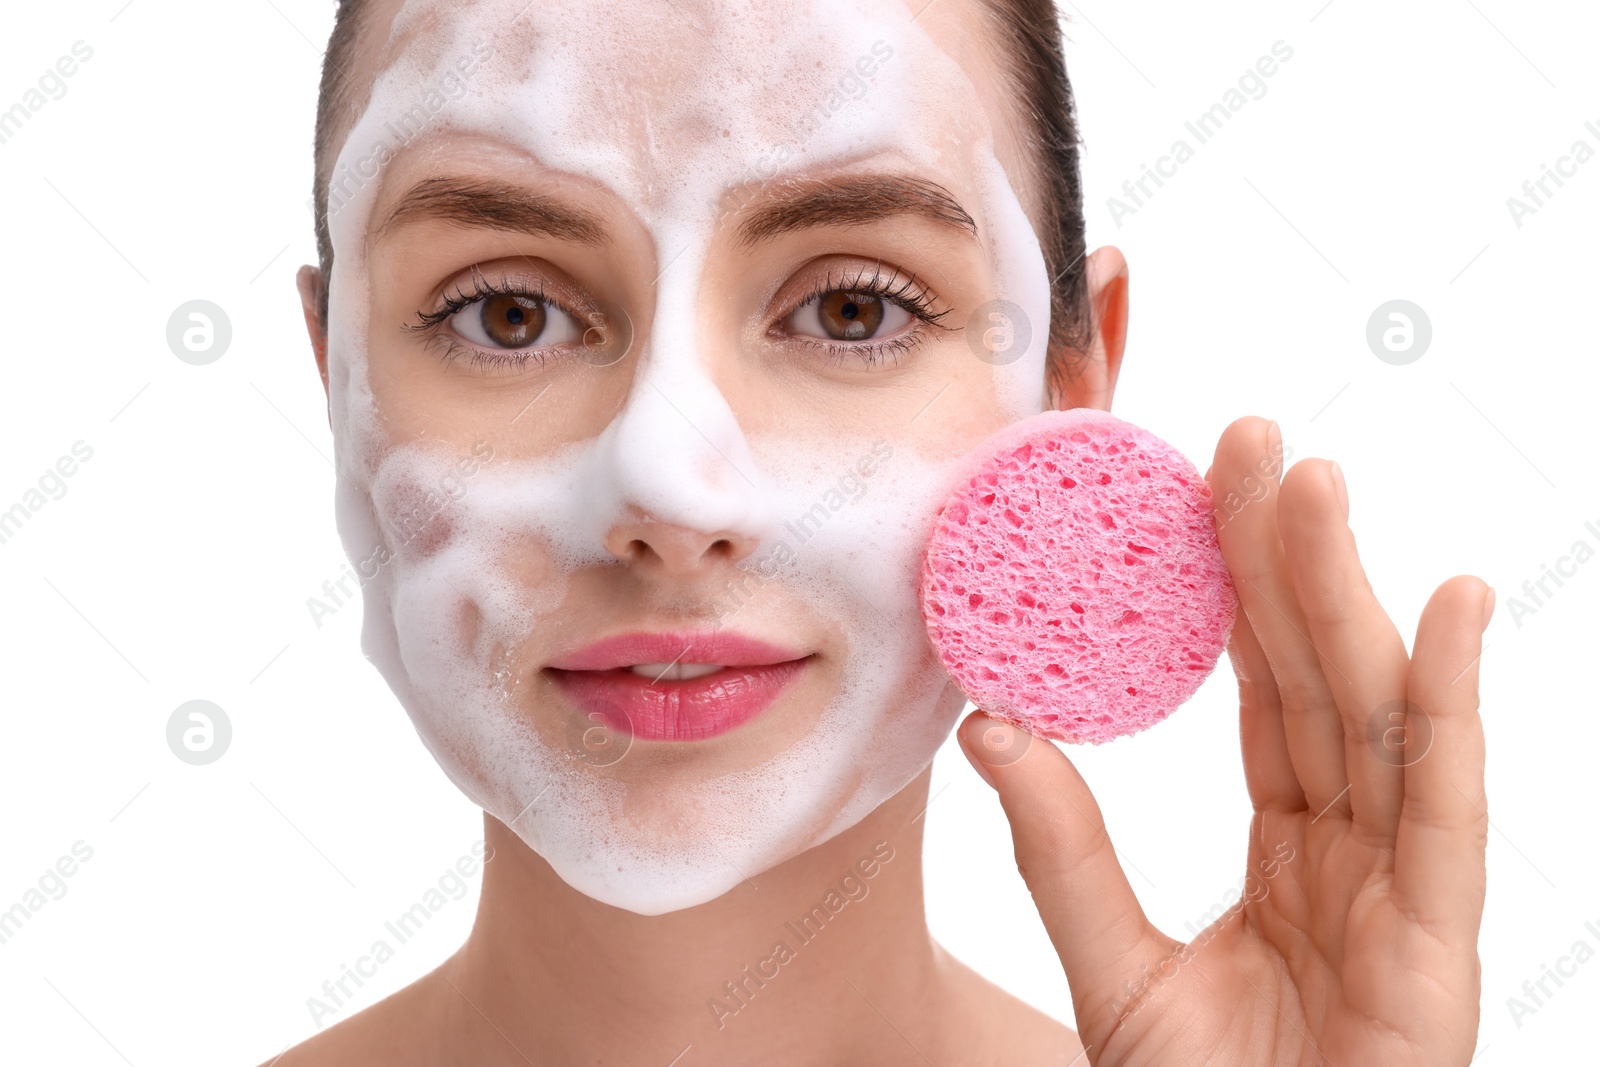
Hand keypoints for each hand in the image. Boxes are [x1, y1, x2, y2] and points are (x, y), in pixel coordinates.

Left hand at [958, 415, 1490, 1064]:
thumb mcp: (1115, 972)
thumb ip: (1062, 854)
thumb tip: (988, 727)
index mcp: (1291, 850)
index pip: (1267, 691)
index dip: (1237, 590)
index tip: (1200, 489)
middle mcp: (1358, 851)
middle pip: (1322, 677)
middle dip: (1288, 557)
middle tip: (1249, 441)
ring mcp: (1406, 892)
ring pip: (1378, 713)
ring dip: (1346, 591)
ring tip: (1311, 482)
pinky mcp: (1439, 945)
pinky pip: (1449, 805)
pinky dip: (1454, 700)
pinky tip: (1448, 601)